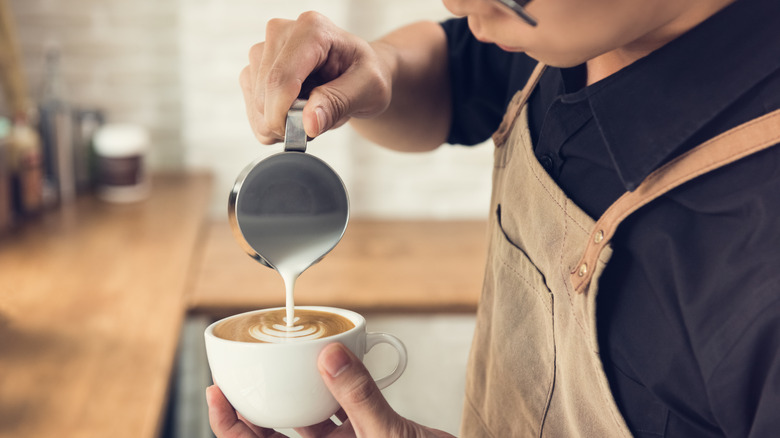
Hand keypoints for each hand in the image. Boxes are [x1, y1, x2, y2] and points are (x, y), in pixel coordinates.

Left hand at [206, 343, 453, 436]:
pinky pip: (338, 413)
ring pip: (303, 423)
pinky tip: (332, 368)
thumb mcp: (388, 435)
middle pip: (272, 436)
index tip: (216, 392)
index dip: (228, 426)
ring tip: (281, 364)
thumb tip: (329, 356)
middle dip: (254, 406)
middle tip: (239, 373)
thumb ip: (358, 397)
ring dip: (293, 395)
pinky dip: (334, 391)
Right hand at [240, 11, 393, 144]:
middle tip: (318, 123)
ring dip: (280, 123)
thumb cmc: (365, 75)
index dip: (284, 115)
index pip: (281, 78)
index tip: (303, 135)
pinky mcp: (254, 68)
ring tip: (311, 114)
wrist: (357, 72)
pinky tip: (295, 114)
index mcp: (312, 30)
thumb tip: (308, 124)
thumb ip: (339, 103)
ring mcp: (263, 49)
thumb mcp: (368, 90)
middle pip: (265, 92)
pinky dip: (271, 123)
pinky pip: (251, 107)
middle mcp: (281, 32)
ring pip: (255, 102)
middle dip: (286, 122)